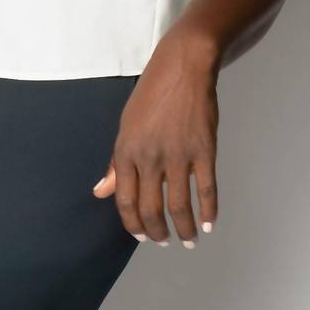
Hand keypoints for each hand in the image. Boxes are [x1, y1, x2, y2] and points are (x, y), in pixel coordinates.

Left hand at [92, 31, 219, 246]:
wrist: (183, 67)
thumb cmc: (151, 95)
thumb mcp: (125, 127)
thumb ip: (116, 164)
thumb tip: (100, 192)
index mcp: (126, 153)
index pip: (125, 201)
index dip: (133, 225)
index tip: (141, 236)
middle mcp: (150, 158)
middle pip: (151, 208)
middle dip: (157, 232)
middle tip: (163, 242)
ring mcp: (178, 155)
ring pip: (179, 205)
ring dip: (183, 228)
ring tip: (188, 240)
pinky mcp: (204, 150)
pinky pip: (207, 189)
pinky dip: (208, 210)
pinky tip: (208, 224)